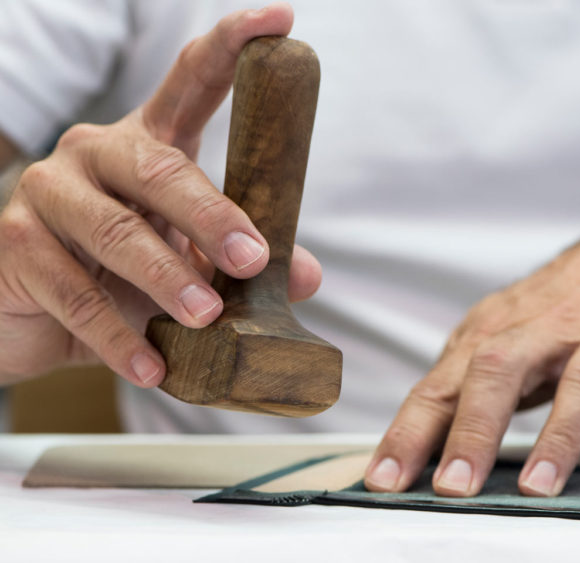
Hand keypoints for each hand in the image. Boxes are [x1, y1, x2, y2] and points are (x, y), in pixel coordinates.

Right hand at [0, 3, 320, 386]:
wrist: (28, 312)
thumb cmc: (118, 273)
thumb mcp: (185, 261)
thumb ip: (238, 262)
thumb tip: (304, 276)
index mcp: (147, 144)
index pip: (191, 81)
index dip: (232, 45)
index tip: (280, 18)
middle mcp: (96, 153)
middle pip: (162, 169)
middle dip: (212, 215)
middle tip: (254, 258)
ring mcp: (50, 193)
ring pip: (117, 232)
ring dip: (166, 279)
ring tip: (205, 318)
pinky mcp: (15, 245)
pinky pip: (74, 293)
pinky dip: (118, 335)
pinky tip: (152, 366)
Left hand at [365, 226, 579, 496]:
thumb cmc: (551, 311)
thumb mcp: (496, 336)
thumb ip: (459, 383)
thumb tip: (410, 440)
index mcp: (492, 334)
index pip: (440, 386)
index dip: (409, 432)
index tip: (383, 479)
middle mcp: (541, 334)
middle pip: (497, 373)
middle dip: (471, 431)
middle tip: (451, 486)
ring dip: (558, 437)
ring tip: (538, 486)